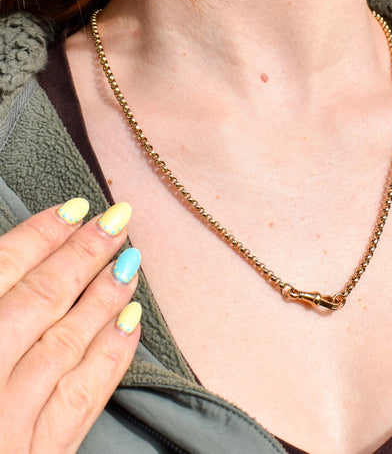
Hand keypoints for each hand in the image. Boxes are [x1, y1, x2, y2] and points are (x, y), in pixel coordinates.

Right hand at [0, 199, 140, 452]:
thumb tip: (4, 273)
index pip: (0, 275)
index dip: (40, 236)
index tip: (75, 208)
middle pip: (42, 300)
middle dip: (83, 254)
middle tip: (117, 220)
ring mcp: (11, 426)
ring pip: (70, 342)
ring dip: (106, 296)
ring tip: (131, 259)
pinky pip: (85, 399)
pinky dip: (113, 357)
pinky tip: (133, 323)